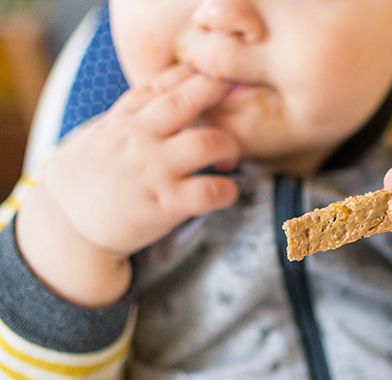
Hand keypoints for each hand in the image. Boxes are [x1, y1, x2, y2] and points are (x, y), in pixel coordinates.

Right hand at [43, 65, 239, 255]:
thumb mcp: (99, 136)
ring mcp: (154, 171)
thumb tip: (158, 91)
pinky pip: (210, 191)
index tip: (211, 76)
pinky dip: (228, 190)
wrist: (66, 229)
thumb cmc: (86, 180)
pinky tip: (226, 192)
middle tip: (236, 100)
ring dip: (229, 146)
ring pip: (208, 143)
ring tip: (227, 158)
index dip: (191, 76)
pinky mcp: (165, 205)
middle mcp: (139, 139)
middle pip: (186, 102)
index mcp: (122, 120)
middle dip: (216, 92)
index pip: (161, 85)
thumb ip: (129, 115)